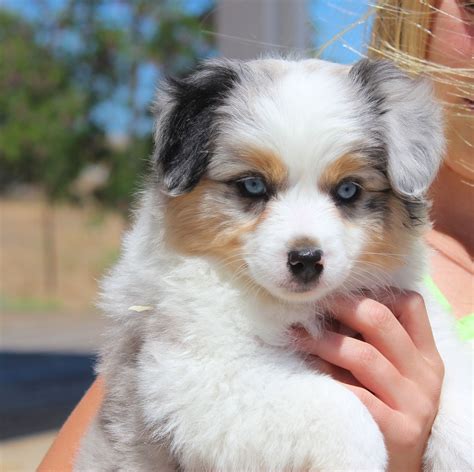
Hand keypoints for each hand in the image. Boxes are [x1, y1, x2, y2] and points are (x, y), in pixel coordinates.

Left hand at [294, 291, 444, 471]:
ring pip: (363, 355)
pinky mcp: (399, 432)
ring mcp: (415, 405)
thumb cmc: (382, 409)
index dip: (373, 291)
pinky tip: (306, 372)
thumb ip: (370, 342)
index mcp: (425, 356)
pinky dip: (326, 378)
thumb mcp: (387, 373)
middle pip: (380, 321)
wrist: (393, 465)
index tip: (339, 291)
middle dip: (339, 306)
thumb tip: (326, 304)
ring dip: (322, 341)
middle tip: (310, 304)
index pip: (410, 304)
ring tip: (296, 335)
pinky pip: (355, 395)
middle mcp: (425, 376)